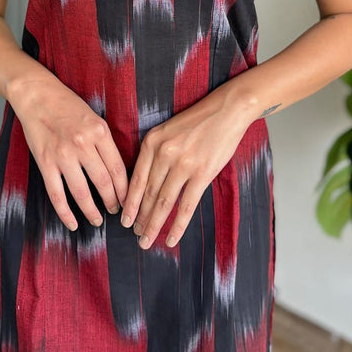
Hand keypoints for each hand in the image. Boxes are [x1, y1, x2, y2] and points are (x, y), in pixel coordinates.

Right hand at [8, 75, 128, 229]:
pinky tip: (73, 223)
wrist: (38, 96)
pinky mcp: (45, 162)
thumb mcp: (95, 119)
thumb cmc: (69, 106)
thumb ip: (106, 143)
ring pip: (82, 192)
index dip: (126, 190)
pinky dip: (65, 213)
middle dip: (113, 202)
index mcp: (100, 132)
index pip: (118, 168)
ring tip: (98, 220)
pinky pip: (57, 194)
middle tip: (118, 212)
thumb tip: (119, 172)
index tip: (130, 201)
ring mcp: (62, 155)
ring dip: (92, 211)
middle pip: (103, 182)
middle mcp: (83, 144)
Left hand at [119, 85, 253, 248]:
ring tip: (146, 241)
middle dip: (139, 218)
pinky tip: (171, 239)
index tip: (124, 219)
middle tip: (135, 235)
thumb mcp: (167, 130)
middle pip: (147, 193)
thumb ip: (155, 153)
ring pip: (163, 203)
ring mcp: (183, 164)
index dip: (129, 203)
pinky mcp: (202, 173)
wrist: (227, 110)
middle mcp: (164, 154)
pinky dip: (177, 226)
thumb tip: (145, 183)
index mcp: (152, 142)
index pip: (136, 179)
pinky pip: (186, 206)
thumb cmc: (198, 120)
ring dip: (153, 225)